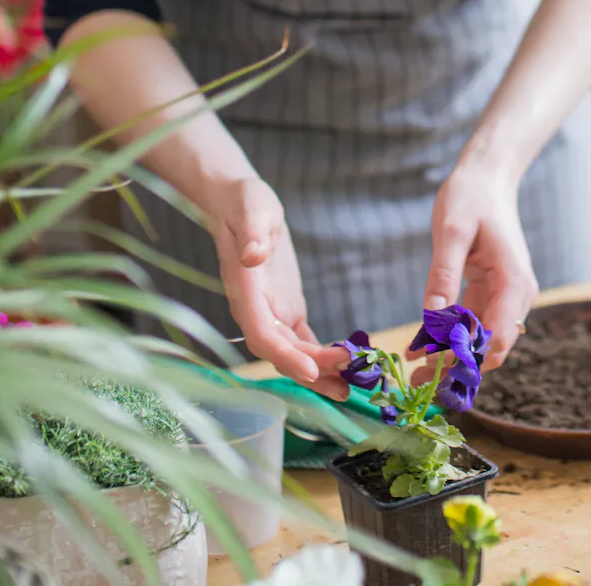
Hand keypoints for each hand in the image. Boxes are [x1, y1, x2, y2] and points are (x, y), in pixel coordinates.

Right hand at [207, 175, 349, 396]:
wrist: (239, 203)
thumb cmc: (244, 204)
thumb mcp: (251, 211)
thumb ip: (252, 234)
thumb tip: (253, 255)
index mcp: (245, 292)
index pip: (262, 335)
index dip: (285, 356)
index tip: (312, 370)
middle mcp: (256, 310)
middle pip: (282, 351)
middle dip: (313, 370)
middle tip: (348, 383)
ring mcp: (272, 312)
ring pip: (294, 351)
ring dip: (320, 371)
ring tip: (351, 388)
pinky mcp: (286, 308)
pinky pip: (303, 339)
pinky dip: (322, 354)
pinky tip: (345, 366)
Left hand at [422, 160, 536, 370]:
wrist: (487, 178)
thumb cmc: (470, 197)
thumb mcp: (452, 232)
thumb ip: (443, 275)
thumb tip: (432, 319)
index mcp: (514, 282)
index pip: (497, 338)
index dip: (466, 359)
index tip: (431, 368)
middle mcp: (518, 296)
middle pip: (492, 347)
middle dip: (458, 367)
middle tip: (418, 381)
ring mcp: (507, 296)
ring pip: (483, 341)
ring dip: (453, 357)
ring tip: (415, 371)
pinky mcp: (494, 293)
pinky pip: (474, 324)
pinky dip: (451, 337)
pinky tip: (423, 346)